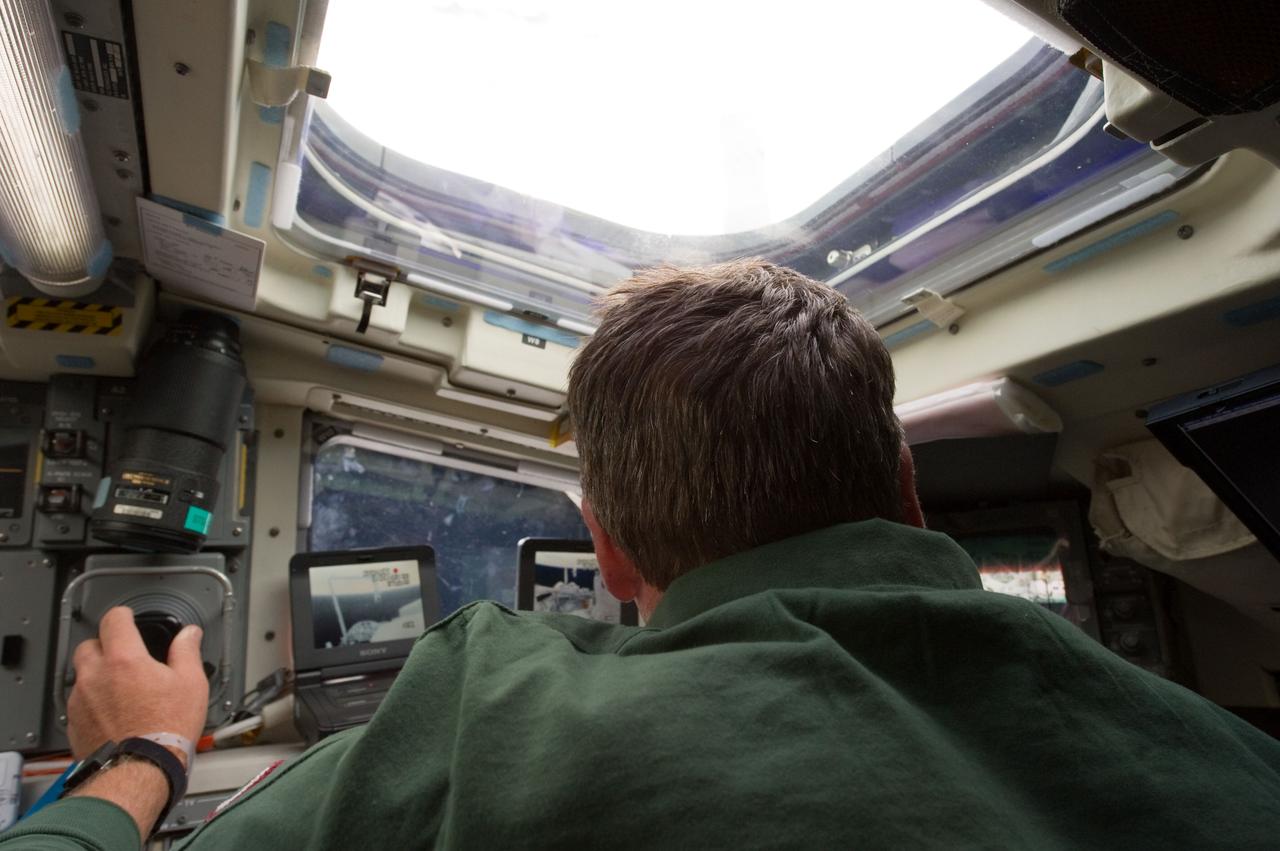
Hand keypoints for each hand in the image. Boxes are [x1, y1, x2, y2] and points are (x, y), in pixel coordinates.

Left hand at [67, 606, 208, 765]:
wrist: (140, 770)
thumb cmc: (166, 730)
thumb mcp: (191, 684)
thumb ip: (187, 652)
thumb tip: (189, 635)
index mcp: (124, 660)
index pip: (114, 620)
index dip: (123, 616)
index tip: (128, 619)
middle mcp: (95, 676)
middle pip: (89, 645)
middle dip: (105, 646)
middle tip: (124, 657)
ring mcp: (80, 700)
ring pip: (81, 675)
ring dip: (97, 675)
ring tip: (120, 690)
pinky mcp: (74, 723)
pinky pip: (78, 702)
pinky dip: (92, 701)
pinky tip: (112, 713)